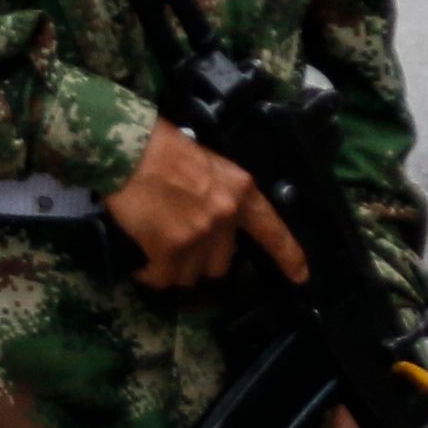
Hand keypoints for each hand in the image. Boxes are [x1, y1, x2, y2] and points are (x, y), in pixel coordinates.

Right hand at [104, 124, 306, 292]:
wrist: (127, 150)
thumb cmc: (162, 150)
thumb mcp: (208, 166)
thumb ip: (221, 198)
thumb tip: (216, 230)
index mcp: (240, 192)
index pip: (272, 230)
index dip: (288, 257)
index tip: (301, 277)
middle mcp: (225, 216)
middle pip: (222, 264)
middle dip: (201, 260)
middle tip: (179, 242)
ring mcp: (198, 235)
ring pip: (191, 276)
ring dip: (174, 268)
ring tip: (156, 244)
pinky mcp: (169, 249)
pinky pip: (163, 278)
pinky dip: (151, 273)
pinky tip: (142, 258)